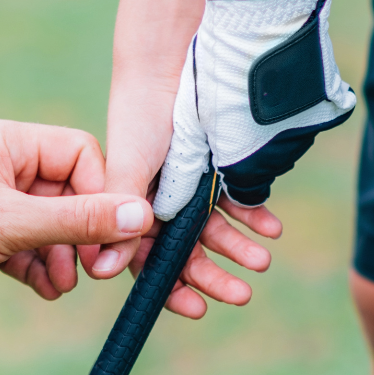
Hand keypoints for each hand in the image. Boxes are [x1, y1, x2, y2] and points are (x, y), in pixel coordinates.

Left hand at [0, 120, 153, 312]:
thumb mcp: (11, 224)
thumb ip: (78, 220)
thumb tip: (141, 215)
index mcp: (9, 142)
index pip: (83, 154)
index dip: (103, 195)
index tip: (111, 237)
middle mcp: (2, 164)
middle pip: (70, 193)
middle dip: (83, 235)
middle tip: (94, 270)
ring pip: (50, 225)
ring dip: (61, 257)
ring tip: (58, 284)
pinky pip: (26, 246)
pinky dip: (37, 267)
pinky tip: (41, 289)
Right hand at [95, 77, 282, 318]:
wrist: (172, 65)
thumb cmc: (139, 116)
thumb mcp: (126, 170)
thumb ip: (119, 219)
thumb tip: (102, 272)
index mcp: (130, 209)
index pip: (147, 260)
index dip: (169, 287)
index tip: (195, 308)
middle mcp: (161, 204)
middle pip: (186, 253)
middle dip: (212, 275)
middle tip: (240, 295)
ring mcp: (192, 188)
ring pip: (215, 231)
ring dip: (239, 248)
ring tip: (262, 260)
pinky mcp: (219, 169)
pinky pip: (239, 201)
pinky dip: (254, 216)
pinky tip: (270, 228)